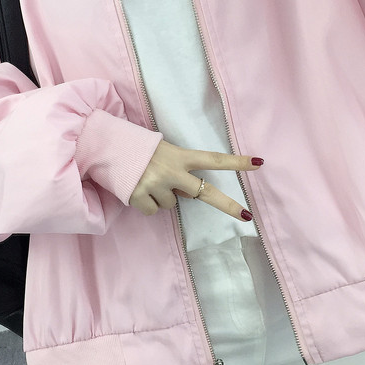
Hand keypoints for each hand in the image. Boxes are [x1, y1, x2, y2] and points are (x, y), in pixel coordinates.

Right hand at [129, 140, 262, 220]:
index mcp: (180, 155)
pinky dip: (145, 204)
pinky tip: (136, 189)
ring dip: (162, 196)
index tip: (258, 163)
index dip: (236, 162)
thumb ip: (179, 170)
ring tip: (146, 180)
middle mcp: (172, 171)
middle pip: (205, 192)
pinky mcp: (140, 196)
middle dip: (226, 205)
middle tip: (245, 216)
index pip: (213, 159)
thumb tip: (188, 195)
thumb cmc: (138, 149)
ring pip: (172, 205)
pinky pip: (153, 211)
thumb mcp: (162, 150)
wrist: (106, 147)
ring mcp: (157, 184)